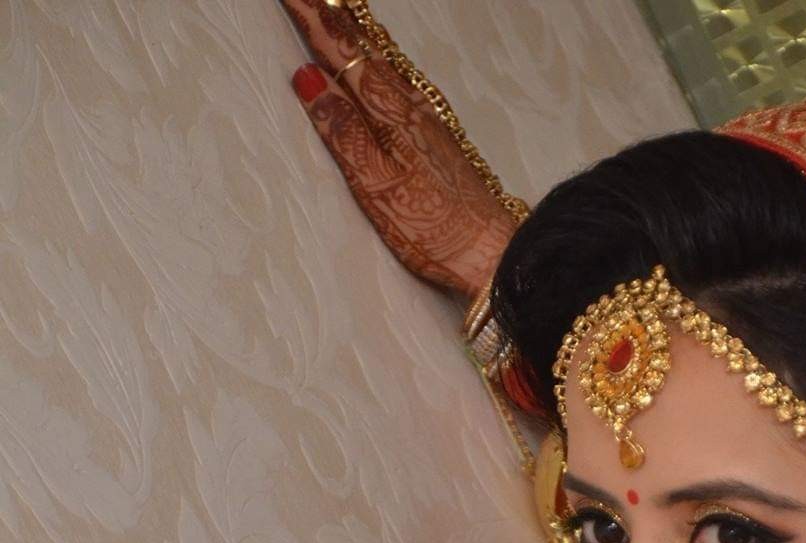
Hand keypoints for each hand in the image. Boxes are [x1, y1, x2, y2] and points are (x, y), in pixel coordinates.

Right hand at [279, 0, 517, 297]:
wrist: (493, 251)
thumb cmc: (434, 228)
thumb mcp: (376, 186)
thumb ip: (342, 131)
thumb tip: (308, 78)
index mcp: (389, 113)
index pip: (342, 51)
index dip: (313, 17)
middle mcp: (410, 106)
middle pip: (364, 47)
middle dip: (332, 15)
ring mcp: (428, 119)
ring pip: (384, 60)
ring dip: (355, 32)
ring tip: (333, 10)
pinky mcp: (437, 137)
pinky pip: (398, 80)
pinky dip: (378, 58)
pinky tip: (377, 61)